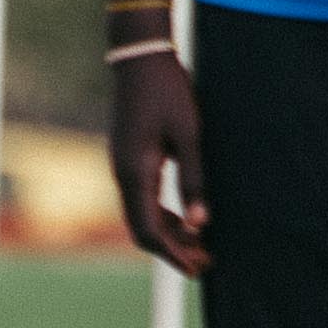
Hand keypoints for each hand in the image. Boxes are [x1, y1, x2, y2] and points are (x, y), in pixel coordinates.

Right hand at [112, 50, 207, 276]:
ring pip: (142, 215)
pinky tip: (187, 218)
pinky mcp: (128, 159)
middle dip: (173, 249)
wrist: (140, 59)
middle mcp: (123, 174)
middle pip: (143, 228)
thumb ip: (193, 180)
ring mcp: (122, 167)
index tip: (198, 268)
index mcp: (136, 172)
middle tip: (205, 263)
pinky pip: (142, 198)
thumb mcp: (189, 135)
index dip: (174, 254)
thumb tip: (202, 224)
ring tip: (201, 244)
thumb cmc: (168, 92)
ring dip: (170, 233)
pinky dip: (163, 214)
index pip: (150, 229)